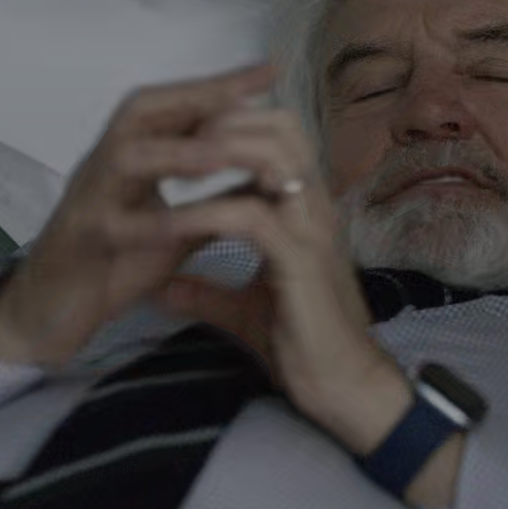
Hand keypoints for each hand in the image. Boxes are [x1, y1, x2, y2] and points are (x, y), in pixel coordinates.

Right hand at [0, 63, 278, 368]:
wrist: (46, 317)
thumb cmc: (110, 269)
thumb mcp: (174, 229)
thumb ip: (213, 203)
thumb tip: (266, 182)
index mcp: (129, 160)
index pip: (173, 107)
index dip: (217, 87)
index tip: (268, 71)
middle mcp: (104, 167)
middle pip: (141, 111)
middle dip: (197, 96)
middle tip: (245, 91)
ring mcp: (87, 201)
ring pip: (124, 157)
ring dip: (175, 151)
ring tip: (222, 154)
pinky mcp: (79, 242)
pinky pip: (111, 226)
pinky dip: (149, 224)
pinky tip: (184, 226)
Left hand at [149, 113, 418, 462]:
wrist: (342, 387)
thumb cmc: (303, 347)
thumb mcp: (244, 310)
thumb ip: (209, 291)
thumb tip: (165, 287)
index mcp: (306, 211)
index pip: (281, 134)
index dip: (233, 124)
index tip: (181, 140)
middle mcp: (316, 208)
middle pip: (281, 126)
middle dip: (224, 121)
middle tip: (173, 141)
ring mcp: (312, 230)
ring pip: (272, 155)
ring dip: (217, 153)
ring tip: (170, 168)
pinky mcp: (300, 261)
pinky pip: (249, 216)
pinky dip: (204, 213)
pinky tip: (169, 225)